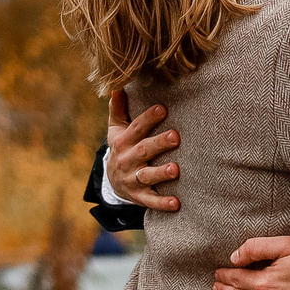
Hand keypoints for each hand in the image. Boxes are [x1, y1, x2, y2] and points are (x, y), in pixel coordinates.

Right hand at [103, 90, 180, 212]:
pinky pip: (150, 201)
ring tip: (176, 169)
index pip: (136, 128)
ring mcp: (132, 179)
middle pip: (144, 150)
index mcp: (122, 141)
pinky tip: (177, 203)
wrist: (112, 181)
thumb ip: (117, 109)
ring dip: (161, 173)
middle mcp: (126, 160)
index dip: (148, 118)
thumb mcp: (116, 129)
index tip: (162, 108)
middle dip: (159, 143)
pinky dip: (162, 203)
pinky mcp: (138, 196)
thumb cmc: (121, 147)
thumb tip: (117, 86)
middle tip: (176, 136)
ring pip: (147, 175)